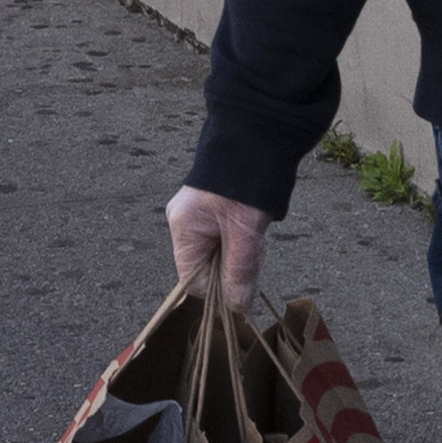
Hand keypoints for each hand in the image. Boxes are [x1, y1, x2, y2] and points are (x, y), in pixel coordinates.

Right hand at [167, 185, 272, 306]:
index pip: (193, 281)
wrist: (258, 134)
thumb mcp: (244, 232)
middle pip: (207, 267)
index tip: (243, 286)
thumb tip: (238, 308)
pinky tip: (255, 225)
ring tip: (256, 233)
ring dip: (241, 252)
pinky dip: (243, 238)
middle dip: (233, 268)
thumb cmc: (244, 182)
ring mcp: (200, 212)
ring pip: (221, 252)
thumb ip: (239, 272)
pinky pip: (227, 236)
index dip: (218, 290)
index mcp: (183, 228)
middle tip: (254, 252)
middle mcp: (186, 222)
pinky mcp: (216, 205)